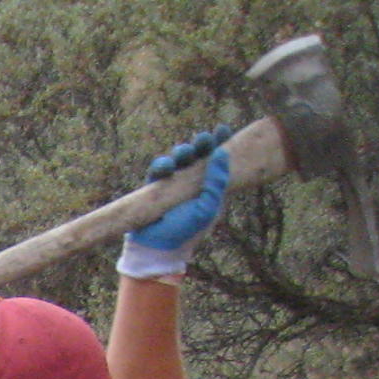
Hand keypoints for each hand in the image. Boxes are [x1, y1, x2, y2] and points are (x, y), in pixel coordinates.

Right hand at [121, 127, 233, 277]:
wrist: (156, 249)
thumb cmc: (186, 232)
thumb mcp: (208, 208)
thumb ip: (217, 181)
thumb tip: (222, 152)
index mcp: (211, 187)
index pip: (218, 161)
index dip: (220, 143)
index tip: (222, 129)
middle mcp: (193, 183)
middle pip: (198, 155)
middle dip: (200, 144)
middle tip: (203, 138)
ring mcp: (174, 184)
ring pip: (179, 159)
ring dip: (181, 152)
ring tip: (182, 153)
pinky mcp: (156, 187)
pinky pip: (158, 170)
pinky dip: (161, 165)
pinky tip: (165, 166)